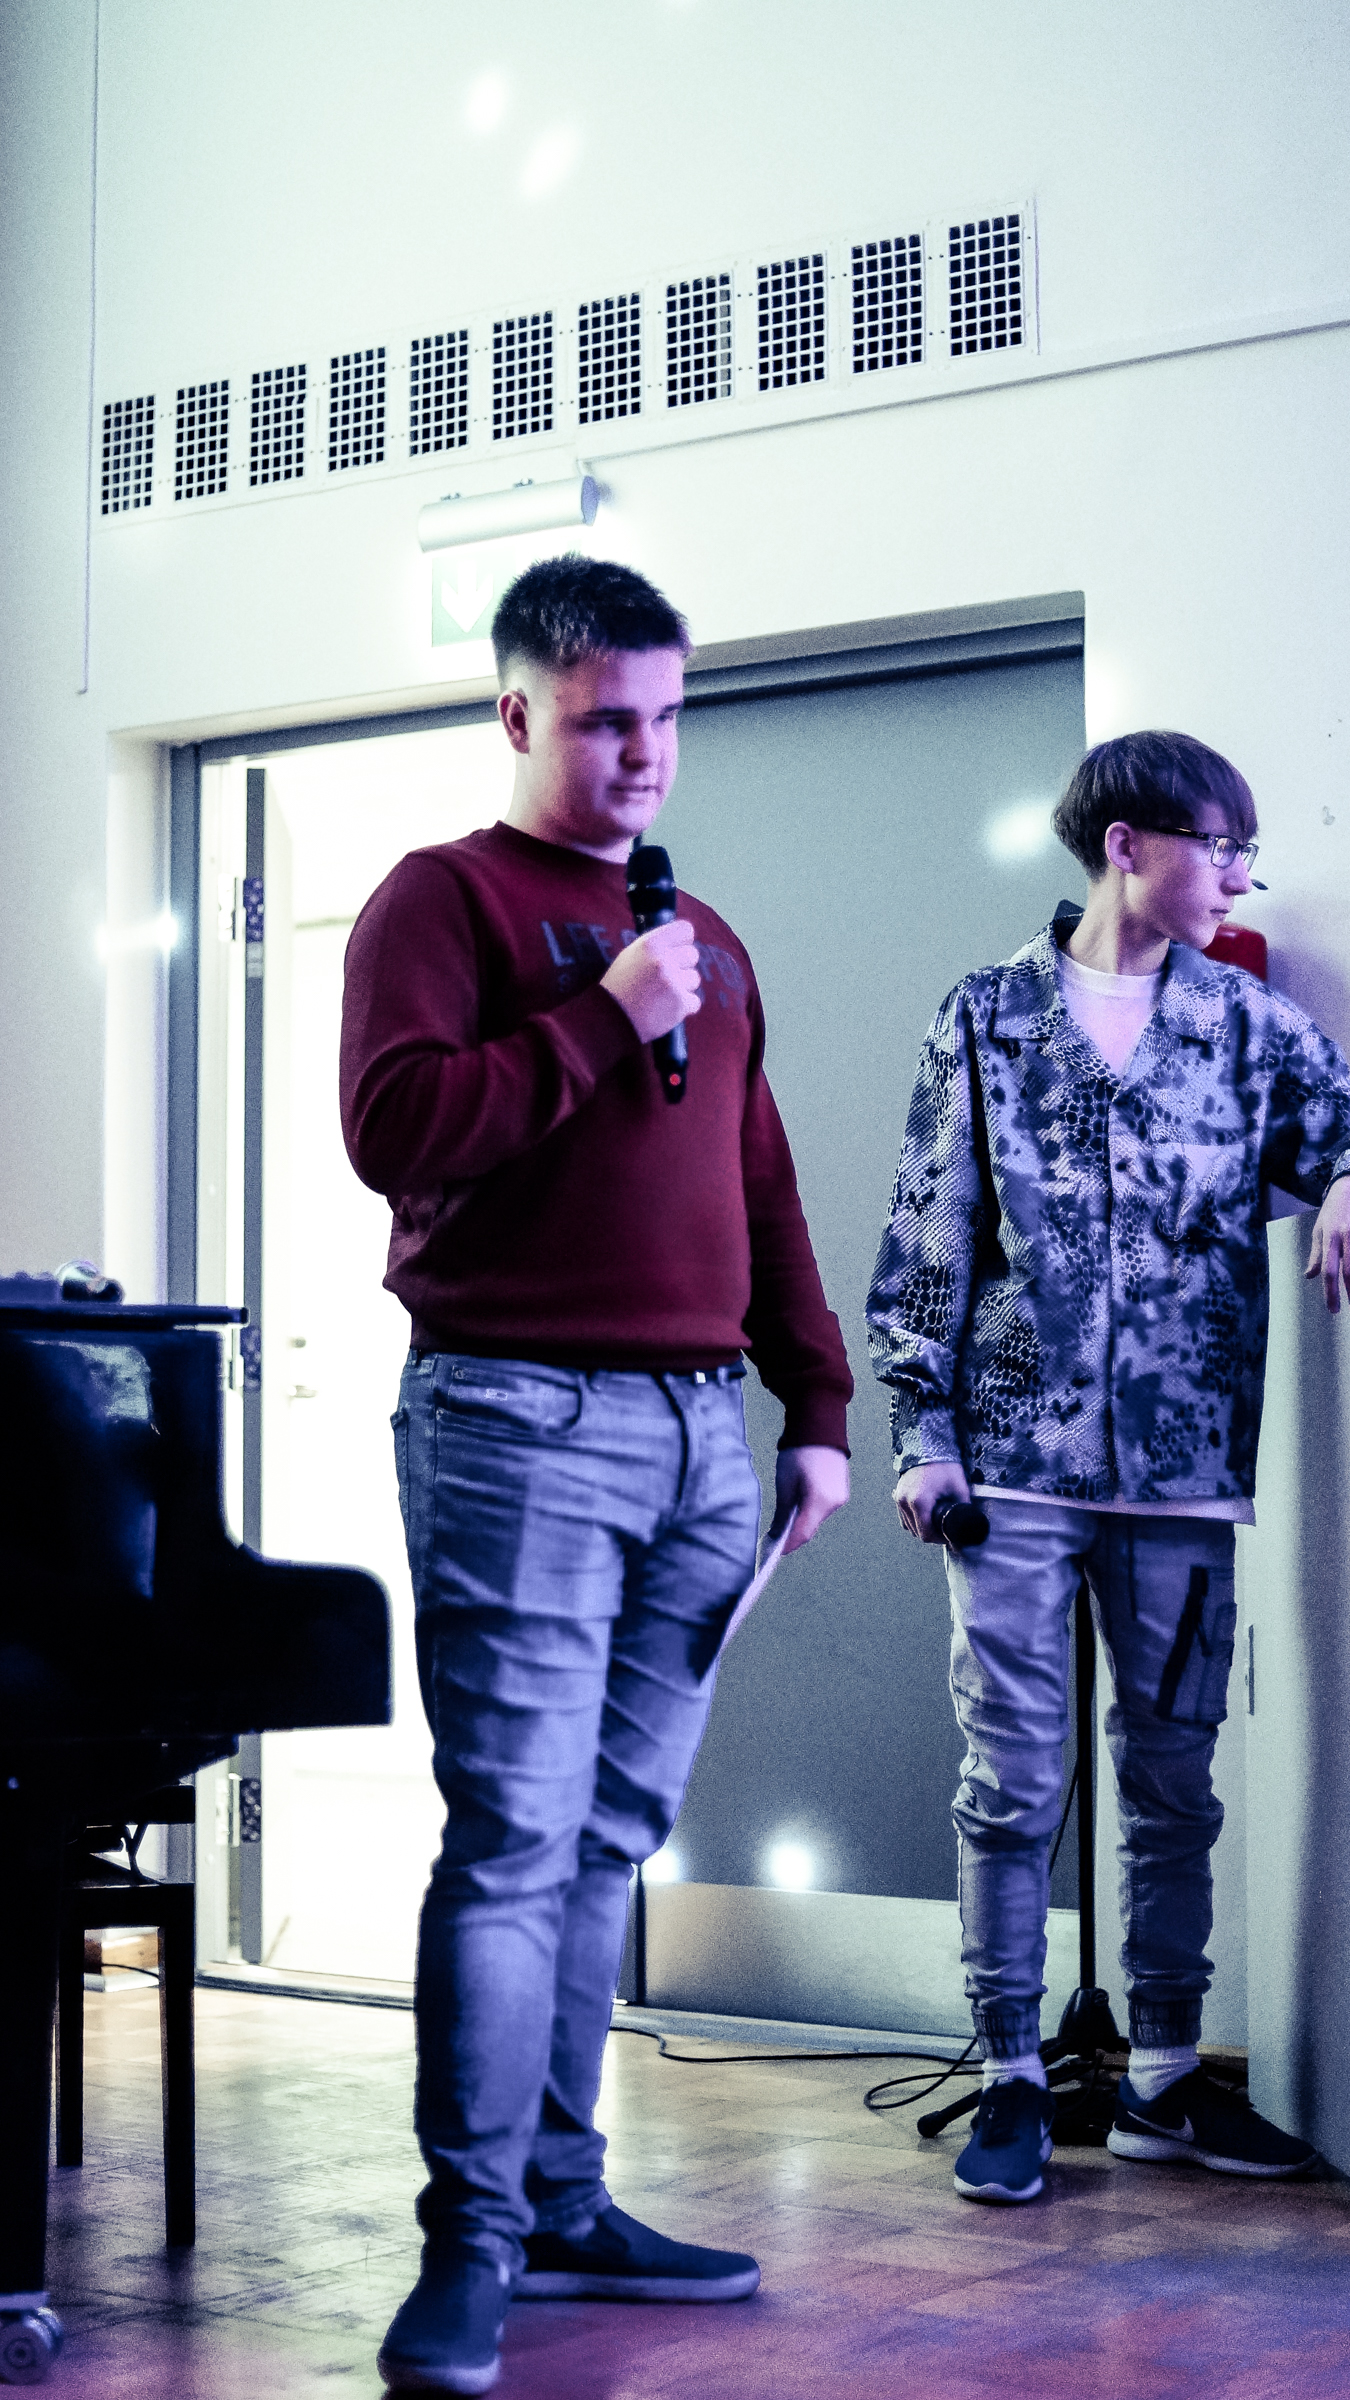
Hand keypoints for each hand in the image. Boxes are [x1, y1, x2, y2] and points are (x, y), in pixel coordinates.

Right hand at [601, 920, 702, 1043]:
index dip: (683, 941)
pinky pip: (694, 1001)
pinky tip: (664, 1008)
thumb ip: (657, 945)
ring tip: (660, 995)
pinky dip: (683, 1007)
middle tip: (663, 978)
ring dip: (682, 987)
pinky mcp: (680, 1004)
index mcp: (651, 944)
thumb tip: (682, 940)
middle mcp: (663, 960)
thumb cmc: (620, 987)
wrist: (611, 1020)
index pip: (686, 930)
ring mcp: (673, 982)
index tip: (676, 950)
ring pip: (694, 979)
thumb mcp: (631, 955)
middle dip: (682, 966)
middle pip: (693, 955)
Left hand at [769, 1445, 848, 1553]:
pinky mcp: (841, 1492)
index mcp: (819, 1500)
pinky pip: (823, 1508)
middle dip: (793, 1535)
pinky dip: (810, 1512)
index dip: (787, 1545)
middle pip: (811, 1527)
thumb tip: (775, 1534)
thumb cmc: (798, 1453)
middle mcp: (835, 1503)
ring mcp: (841, 1497)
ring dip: (801, 1523)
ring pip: (817, 1519)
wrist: (819, 1429)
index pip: (802, 1533)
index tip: (772, 1552)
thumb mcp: (784, 1483)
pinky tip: (797, 1509)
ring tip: (782, 1524)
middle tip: (773, 1540)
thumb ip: (781, 1512)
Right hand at [895, 1461, 970, 1542]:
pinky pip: (904, 1515)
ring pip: (909, 1525)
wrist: (929, 1445)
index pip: (926, 1535)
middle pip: (917, 1532)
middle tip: (946, 1529)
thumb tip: (968, 1528)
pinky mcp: (897, 1493)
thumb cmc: (944, 1465)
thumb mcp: (959, 1489)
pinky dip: (914, 1518)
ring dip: (922, 1527)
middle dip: (932, 1534)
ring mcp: (899, 1497)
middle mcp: (905, 1501)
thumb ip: (965, 1511)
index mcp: (919, 1502)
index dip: (940, 1540)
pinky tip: (926, 1513)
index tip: (949, 1536)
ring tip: (936, 1521)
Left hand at [1306, 1175, 1349, 1313]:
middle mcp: (1347, 1236)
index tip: (1333, 1309)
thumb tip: (1309, 1276)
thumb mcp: (1318, 1229)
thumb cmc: (1333, 1211)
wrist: (1348, 1186)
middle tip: (1349, 1309)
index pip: (1329, 1271)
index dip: (1331, 1293)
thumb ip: (1316, 1254)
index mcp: (1330, 1238)